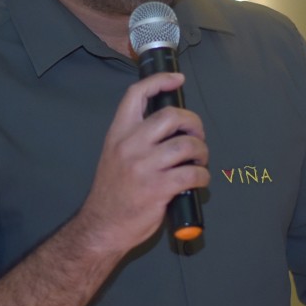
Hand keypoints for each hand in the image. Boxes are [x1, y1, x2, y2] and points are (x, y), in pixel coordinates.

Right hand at [75, 72, 209, 255]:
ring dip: (202, 151)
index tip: (178, 80)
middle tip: (197, 135)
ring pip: (187, 145)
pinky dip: (203, 176)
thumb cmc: (113, 191)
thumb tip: (170, 126)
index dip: (160, 81)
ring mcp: (145, 166)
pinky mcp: (159, 188)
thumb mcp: (114, 154)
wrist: (102, 225)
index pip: (137, 94)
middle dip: (193, 123)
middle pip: (172, 116)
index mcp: (118, 133)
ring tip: (199, 160)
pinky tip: (199, 181)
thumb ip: (136, 137)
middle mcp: (130, 145)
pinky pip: (193, 173)